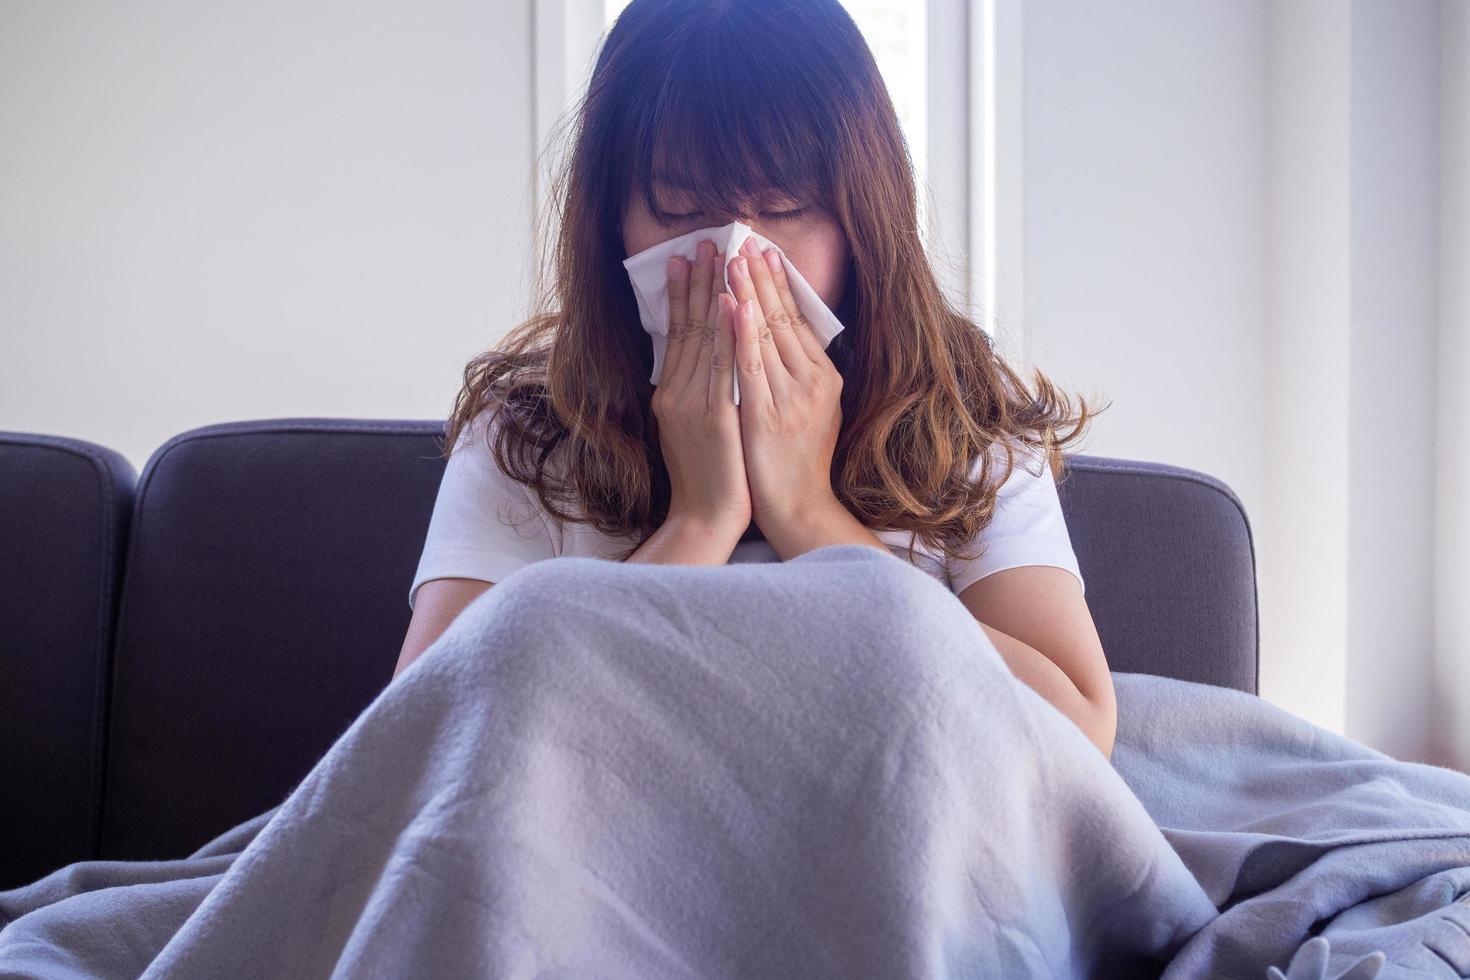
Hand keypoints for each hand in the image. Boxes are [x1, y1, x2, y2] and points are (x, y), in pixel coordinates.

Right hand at [652, 241, 751, 540]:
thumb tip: (699, 362)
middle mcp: (677, 394)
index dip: (682, 295)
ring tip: (717, 256)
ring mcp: (694, 404)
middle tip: (702, 240)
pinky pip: (722, 366)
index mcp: (671, 395)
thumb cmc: (709, 479)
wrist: (706, 520)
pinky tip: (730, 303)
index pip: (678, 334)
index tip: (687, 258)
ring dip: (710, 293)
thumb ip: (695, 394)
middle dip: (695, 281)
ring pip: (703, 338)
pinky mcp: (715, 418)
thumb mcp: (694, 429)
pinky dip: (726, 332)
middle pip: (686, 327)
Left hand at [725, 235, 844, 534]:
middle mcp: (811, 383)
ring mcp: (790, 398)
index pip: (797, 321)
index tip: (764, 252)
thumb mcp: (812, 413)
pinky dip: (740, 332)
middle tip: (744, 238)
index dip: (779, 285)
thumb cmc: (798, 466)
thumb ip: (803, 378)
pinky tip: (730, 305)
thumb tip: (791, 342)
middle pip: (783, 319)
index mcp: (823, 379)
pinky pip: (750, 366)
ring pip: (766, 334)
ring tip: (730, 258)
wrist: (798, 510)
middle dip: (760, 277)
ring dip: (747, 292)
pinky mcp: (766, 416)